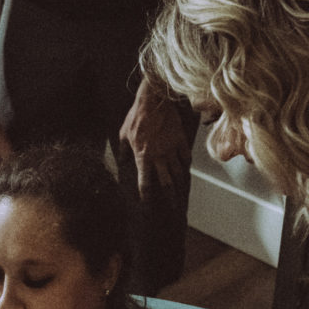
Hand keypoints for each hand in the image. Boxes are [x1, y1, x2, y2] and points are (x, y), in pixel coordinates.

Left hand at [118, 78, 191, 199]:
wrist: (154, 100)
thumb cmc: (136, 116)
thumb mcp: (124, 134)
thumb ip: (123, 151)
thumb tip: (122, 162)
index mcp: (143, 157)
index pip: (145, 183)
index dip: (146, 198)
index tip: (147, 207)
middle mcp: (159, 157)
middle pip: (166, 183)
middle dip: (170, 198)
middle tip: (174, 209)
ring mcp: (171, 149)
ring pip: (179, 173)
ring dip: (181, 185)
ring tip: (182, 194)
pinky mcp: (180, 140)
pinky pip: (186, 157)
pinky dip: (186, 166)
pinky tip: (186, 172)